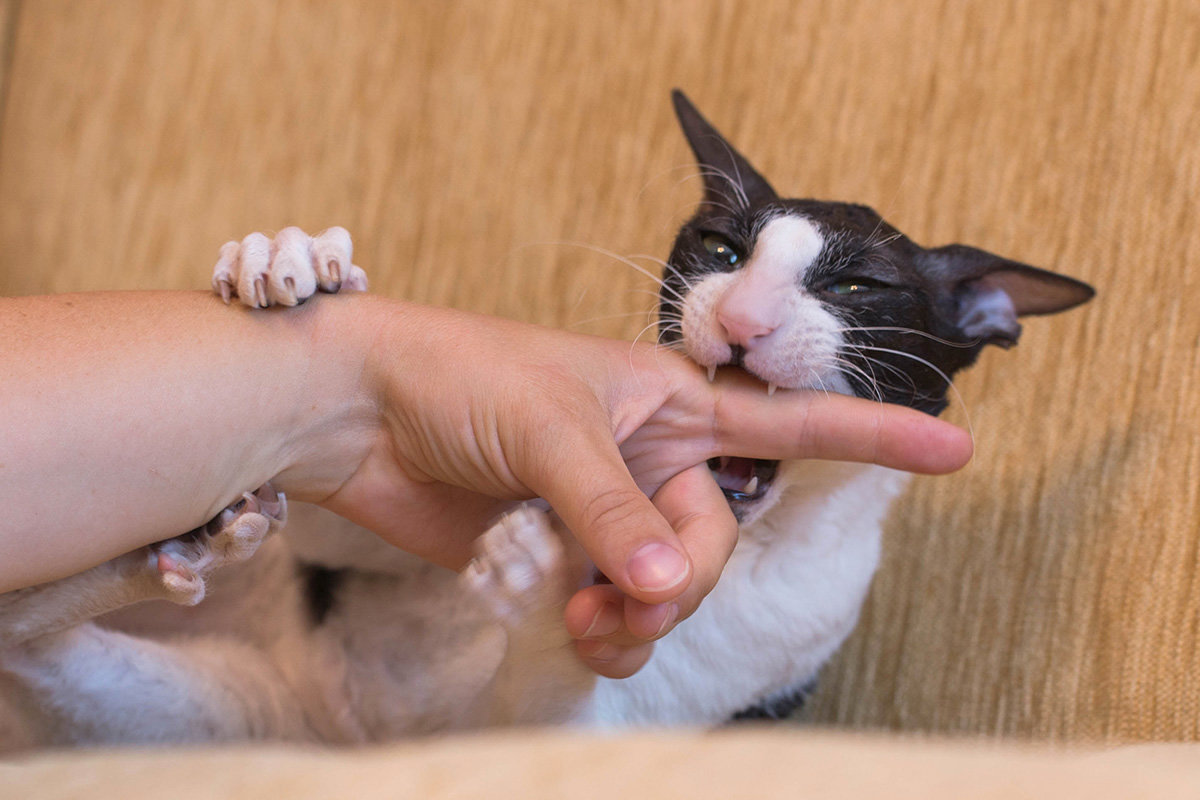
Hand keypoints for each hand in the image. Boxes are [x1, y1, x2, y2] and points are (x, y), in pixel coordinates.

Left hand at [314, 296, 972, 675]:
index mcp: (669, 397)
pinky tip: (566, 621)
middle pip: (713, 539)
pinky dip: (601, 629)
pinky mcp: (559, 551)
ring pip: (667, 585)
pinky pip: (612, 608)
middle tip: (615, 595)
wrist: (356, 411)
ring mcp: (606, 507)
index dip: (878, 434)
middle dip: (679, 580)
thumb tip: (670, 588)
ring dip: (638, 618)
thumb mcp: (551, 432)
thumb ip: (616, 513)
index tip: (958, 449)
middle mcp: (651, 453)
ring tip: (583, 620)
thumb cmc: (457, 377)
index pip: (792, 418)